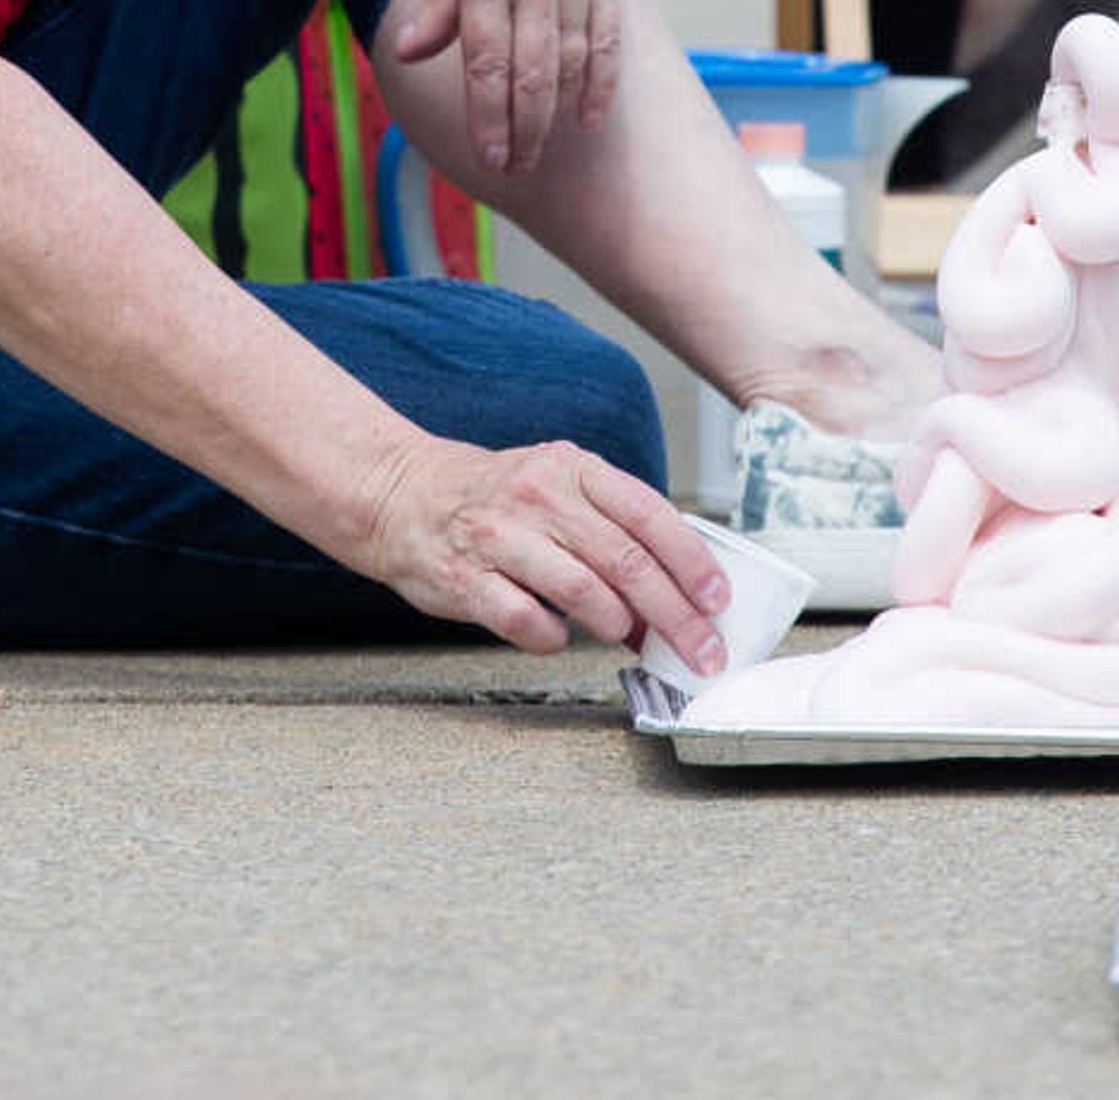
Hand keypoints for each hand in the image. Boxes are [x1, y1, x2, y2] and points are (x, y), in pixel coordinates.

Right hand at [349, 436, 727, 667]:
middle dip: (675, 615)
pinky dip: (553, 638)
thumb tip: (674, 594)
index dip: (692, 561)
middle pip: (627, 563)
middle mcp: (539, 495)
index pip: (649, 514)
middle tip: (702, 651)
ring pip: (582, 590)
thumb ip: (611, 530)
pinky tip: (559, 636)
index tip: (718, 601)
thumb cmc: (495, 498)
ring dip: (617, 624)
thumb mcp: (557, 486)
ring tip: (626, 636)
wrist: (400, 494)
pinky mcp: (466, 579)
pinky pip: (526, 621)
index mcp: (572, 467)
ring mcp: (500, 536)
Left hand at [387, 0, 621, 174]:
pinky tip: (594, 113)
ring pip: (572, 61)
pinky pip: (607, 34)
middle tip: (512, 169)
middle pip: (532, 73)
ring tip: (543, 151)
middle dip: (522, 130)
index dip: (487, 115)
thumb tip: (413, 53)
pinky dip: (602, 78)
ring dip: (558, 114)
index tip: (485, 156)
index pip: (487, 59)